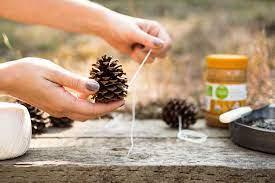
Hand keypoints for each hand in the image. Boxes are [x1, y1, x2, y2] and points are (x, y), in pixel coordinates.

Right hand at [0, 57, 123, 120]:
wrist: (8, 79)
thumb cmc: (29, 71)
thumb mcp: (54, 72)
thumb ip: (76, 82)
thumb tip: (96, 89)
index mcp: (63, 102)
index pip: (92, 110)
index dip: (109, 106)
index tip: (122, 101)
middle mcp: (61, 109)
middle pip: (89, 114)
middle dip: (106, 108)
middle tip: (119, 100)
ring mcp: (57, 109)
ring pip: (82, 113)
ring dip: (96, 107)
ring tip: (108, 97)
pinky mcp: (53, 105)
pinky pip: (74, 109)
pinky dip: (86, 104)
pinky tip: (89, 94)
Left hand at [100, 12, 171, 62]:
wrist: (108, 30)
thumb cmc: (121, 27)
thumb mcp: (133, 33)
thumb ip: (147, 39)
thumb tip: (161, 45)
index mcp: (156, 29)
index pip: (167, 43)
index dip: (160, 49)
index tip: (148, 49)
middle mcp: (155, 38)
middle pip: (163, 53)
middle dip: (149, 54)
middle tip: (139, 48)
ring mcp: (148, 46)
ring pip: (153, 59)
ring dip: (142, 57)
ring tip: (133, 48)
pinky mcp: (142, 53)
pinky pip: (145, 61)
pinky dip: (138, 59)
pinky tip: (131, 51)